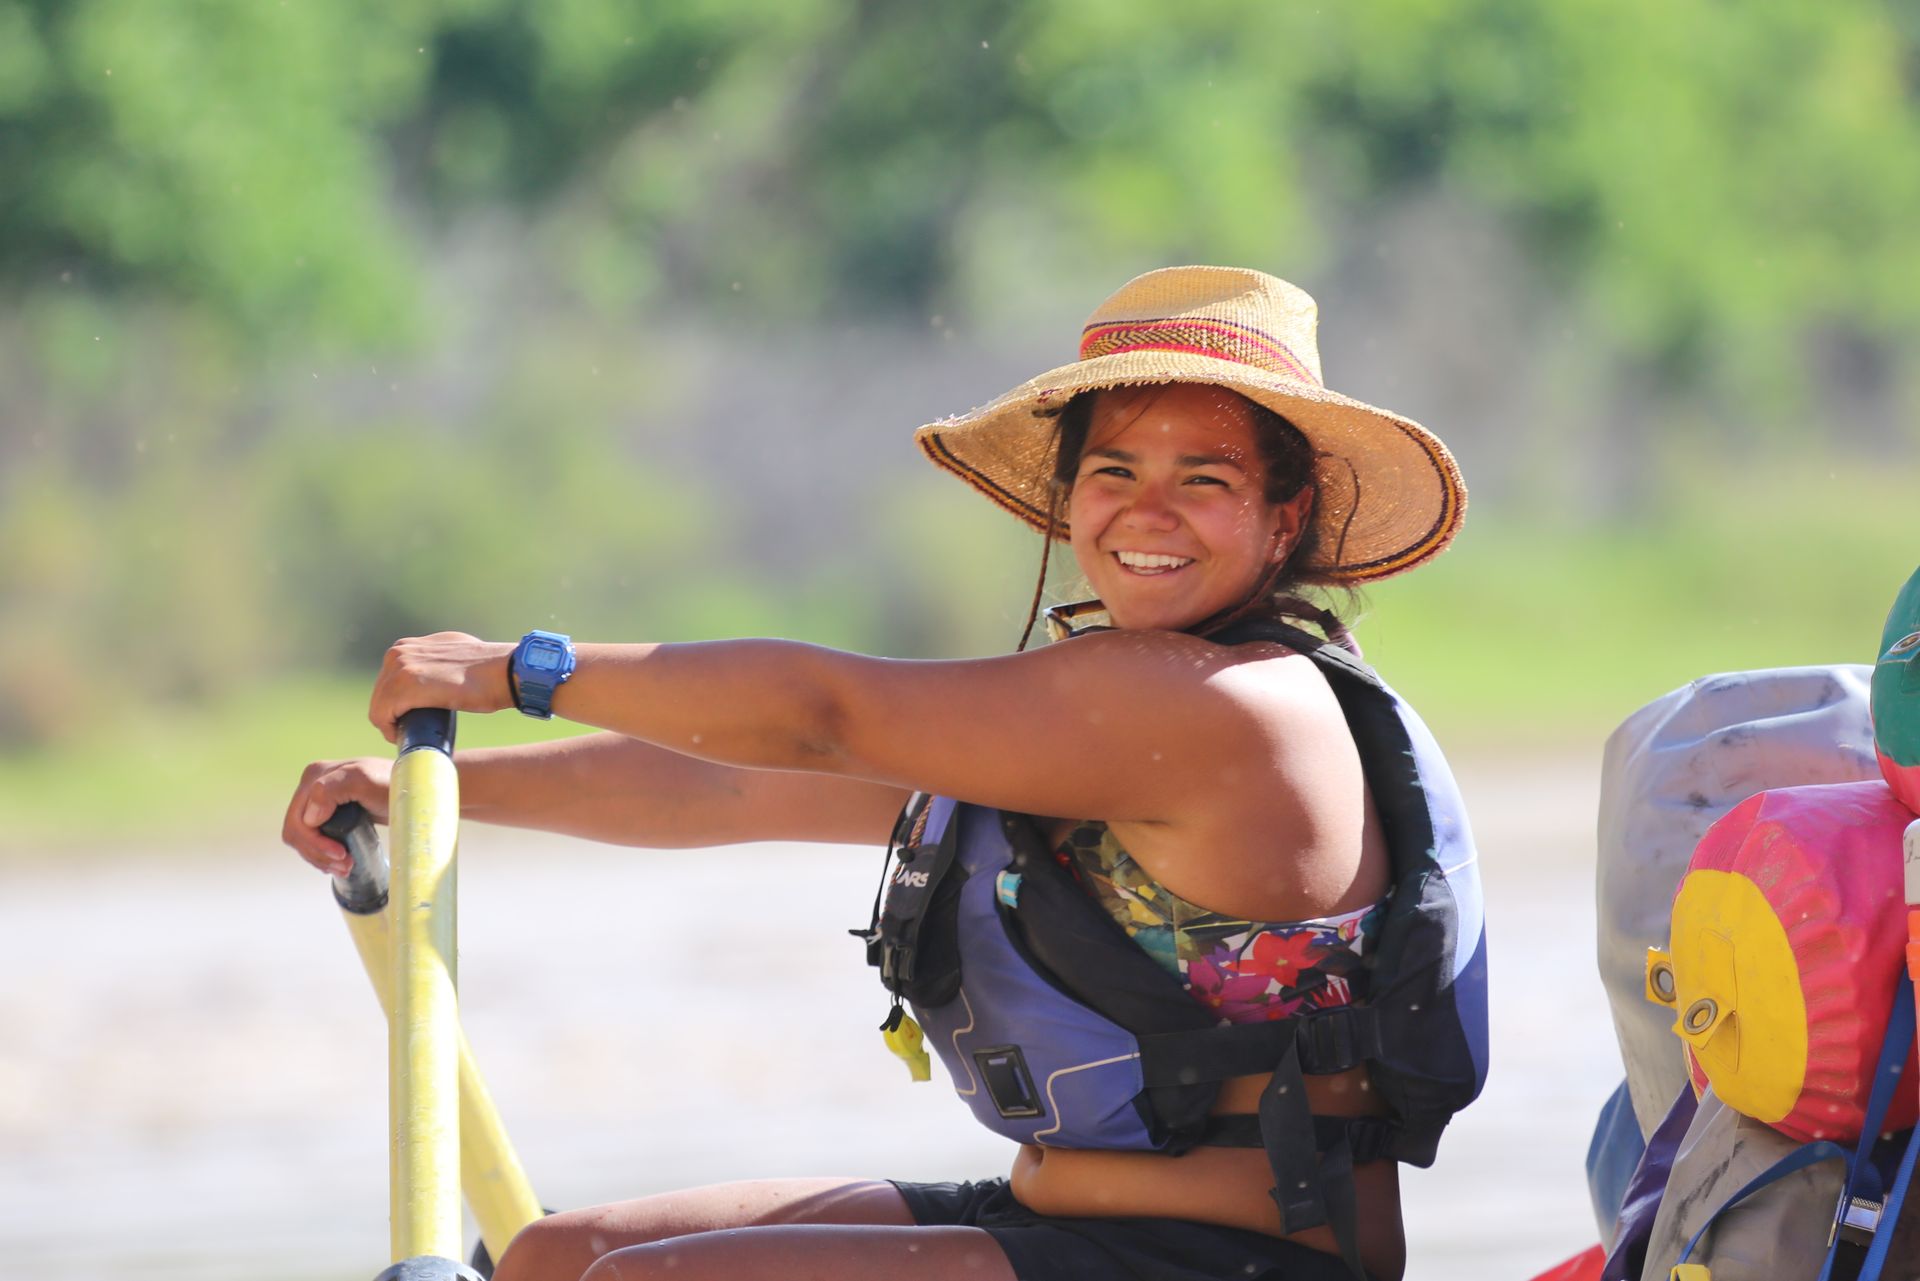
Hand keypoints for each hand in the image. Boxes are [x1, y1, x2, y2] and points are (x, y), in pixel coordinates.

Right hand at [282, 756, 393, 875]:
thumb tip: (309, 817)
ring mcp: (320, 802)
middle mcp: (312, 787)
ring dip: (320, 858)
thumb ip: (332, 789)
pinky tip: (339, 862)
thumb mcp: (365, 780)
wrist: (414, 791)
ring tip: (346, 867)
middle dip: (318, 854)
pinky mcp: (330, 816)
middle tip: (345, 865)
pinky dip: (323, 855)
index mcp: (314, 776)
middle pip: (297, 833)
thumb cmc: (395, 784)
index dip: (315, 843)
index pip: (298, 821)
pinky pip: (313, 841)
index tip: (342, 855)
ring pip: (303, 841)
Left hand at [368, 631, 516, 741]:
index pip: (388, 679)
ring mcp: (400, 667)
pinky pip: (381, 714)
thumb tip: (441, 676)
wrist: (504, 671)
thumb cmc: (489, 670)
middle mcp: (400, 651)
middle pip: (380, 692)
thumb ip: (440, 660)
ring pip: (378, 705)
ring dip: (388, 722)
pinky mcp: (404, 687)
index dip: (394, 702)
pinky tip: (399, 736)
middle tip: (406, 730)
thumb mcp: (456, 655)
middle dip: (389, 713)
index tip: (407, 717)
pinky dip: (388, 729)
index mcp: (410, 645)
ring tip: (404, 734)